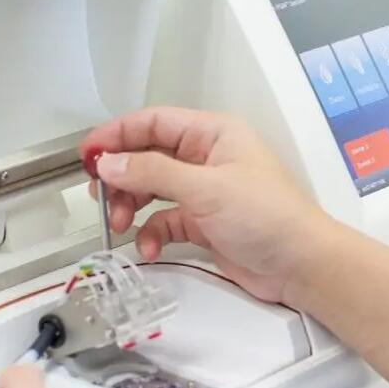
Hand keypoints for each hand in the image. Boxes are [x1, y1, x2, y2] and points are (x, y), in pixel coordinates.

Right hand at [80, 107, 333, 302]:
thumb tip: (107, 163)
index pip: (153, 122)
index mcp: (212, 133)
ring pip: (152, 190)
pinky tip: (148, 247)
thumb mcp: (204, 188)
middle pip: (147, 157)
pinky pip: (165, 221)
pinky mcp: (204, 223)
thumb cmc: (265, 216)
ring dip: (132, 207)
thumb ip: (151, 173)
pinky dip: (151, 233)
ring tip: (121, 226)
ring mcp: (205, 192)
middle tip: (100, 199)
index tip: (86, 156)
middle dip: (121, 177)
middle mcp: (206, 157)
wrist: (301, 265)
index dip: (117, 135)